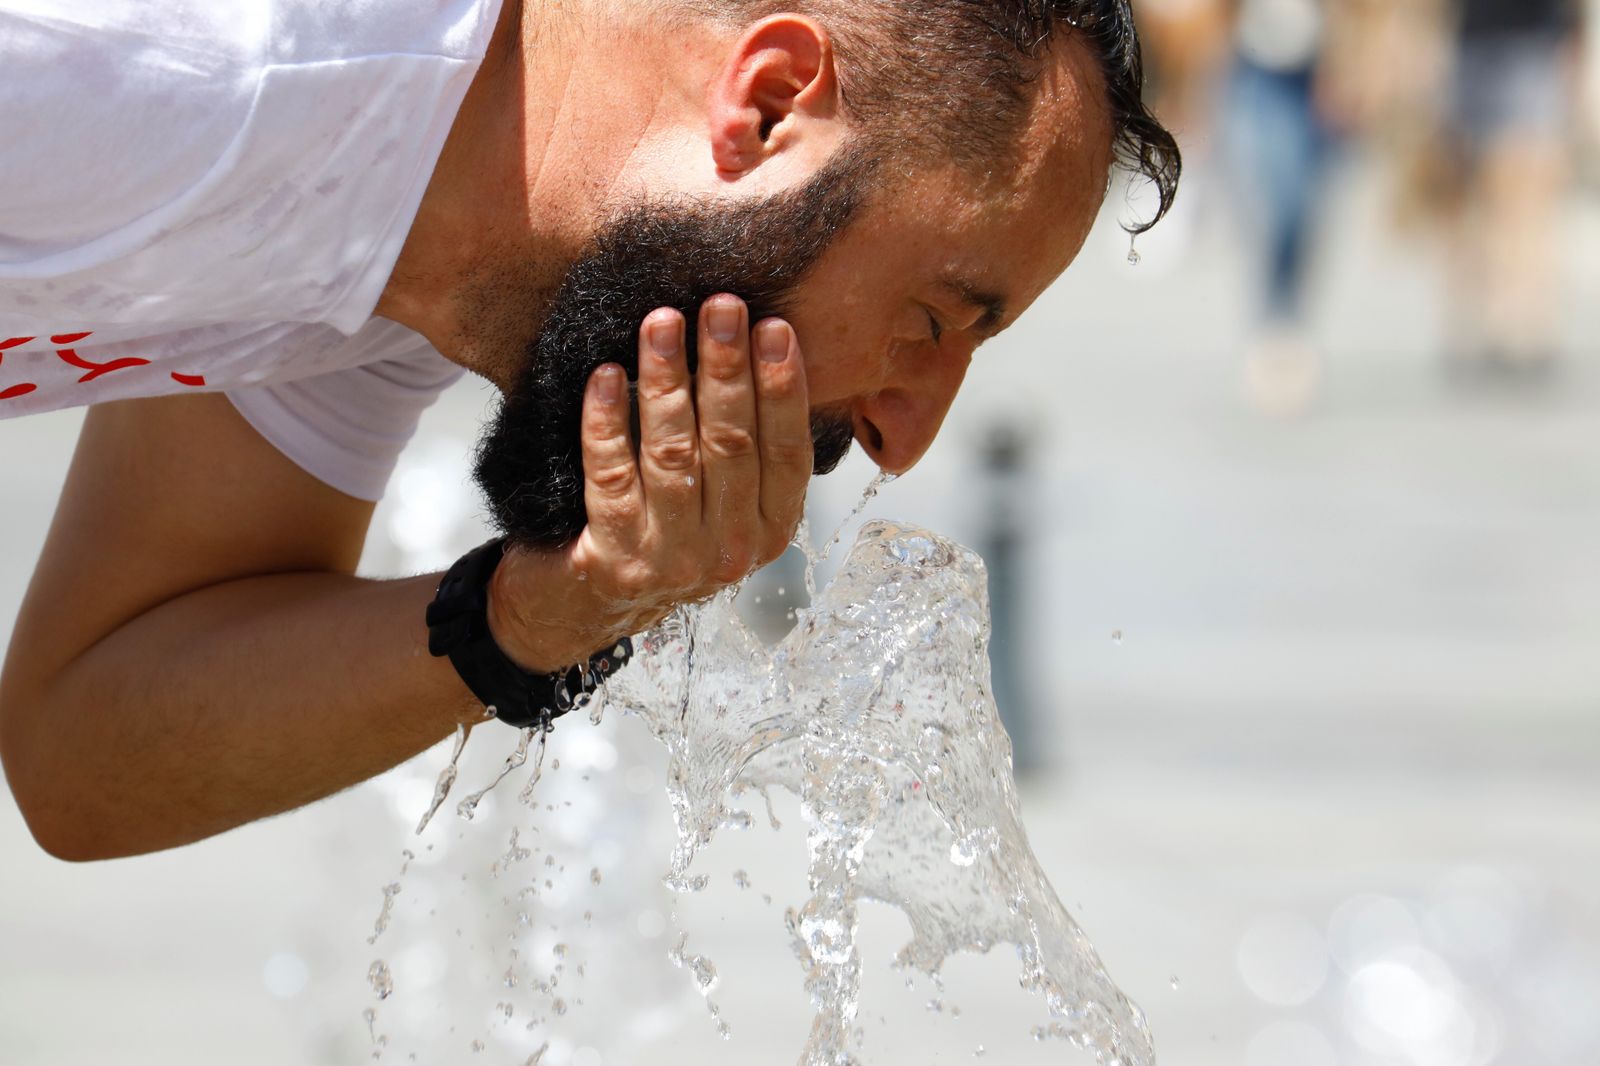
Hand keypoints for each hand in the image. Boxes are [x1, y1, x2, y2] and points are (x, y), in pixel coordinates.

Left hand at [487, 295, 812, 670]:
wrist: (587, 605)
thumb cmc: (663, 530)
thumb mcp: (724, 501)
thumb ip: (746, 446)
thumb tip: (755, 345)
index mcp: (770, 531)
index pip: (788, 452)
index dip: (783, 388)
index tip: (773, 327)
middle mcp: (730, 552)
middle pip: (732, 445)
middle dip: (727, 368)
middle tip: (719, 306)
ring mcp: (672, 561)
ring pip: (673, 455)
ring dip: (668, 381)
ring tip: (661, 323)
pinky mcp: (614, 561)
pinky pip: (610, 477)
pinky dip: (607, 422)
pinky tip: (606, 377)